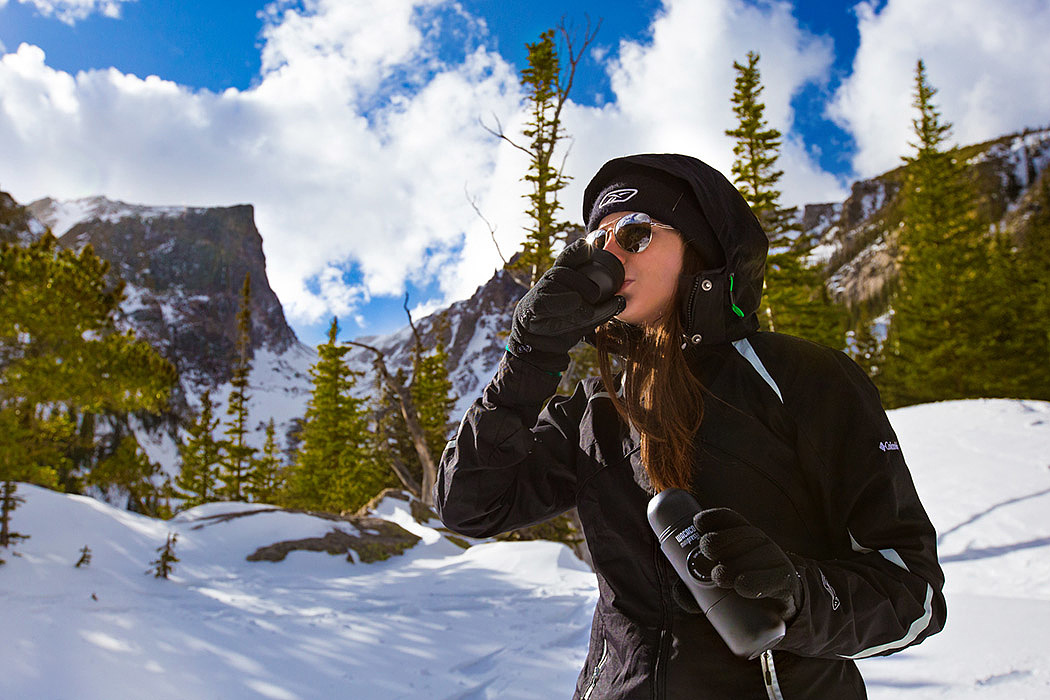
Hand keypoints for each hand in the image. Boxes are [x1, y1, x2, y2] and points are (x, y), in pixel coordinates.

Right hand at [507, 239, 624, 372]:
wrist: (542, 346)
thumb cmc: (566, 324)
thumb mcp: (589, 315)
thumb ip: (604, 308)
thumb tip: (621, 301)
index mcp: (565, 277)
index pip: (572, 257)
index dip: (579, 251)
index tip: (588, 247)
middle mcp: (551, 279)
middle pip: (568, 270)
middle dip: (586, 283)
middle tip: (596, 296)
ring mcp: (540, 291)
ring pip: (558, 279)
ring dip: (576, 294)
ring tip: (586, 309)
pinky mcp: (532, 307)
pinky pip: (546, 300)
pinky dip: (561, 303)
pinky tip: (573, 305)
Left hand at [693, 508, 802, 621]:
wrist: (778, 609)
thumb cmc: (739, 588)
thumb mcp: (715, 584)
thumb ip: (694, 587)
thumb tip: (678, 590)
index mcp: (741, 536)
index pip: (729, 518)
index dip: (713, 517)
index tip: (697, 524)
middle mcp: (760, 543)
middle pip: (742, 533)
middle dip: (721, 540)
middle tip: (707, 553)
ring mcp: (776, 560)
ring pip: (759, 552)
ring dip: (737, 561)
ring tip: (719, 576)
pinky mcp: (787, 581)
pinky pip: (775, 577)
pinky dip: (757, 581)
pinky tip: (742, 586)